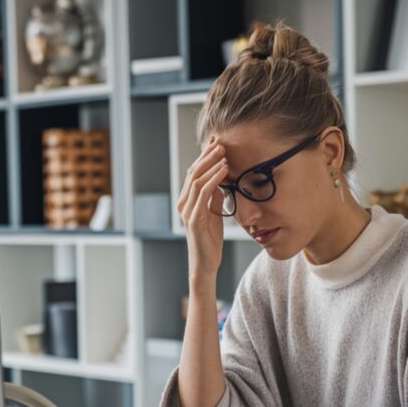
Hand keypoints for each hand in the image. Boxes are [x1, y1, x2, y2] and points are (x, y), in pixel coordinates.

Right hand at [177, 137, 228, 280]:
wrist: (206, 263)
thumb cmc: (210, 240)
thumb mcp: (213, 213)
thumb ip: (214, 197)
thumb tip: (220, 181)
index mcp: (186, 201)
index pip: (193, 173)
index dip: (203, 157)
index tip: (215, 143)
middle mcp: (183, 203)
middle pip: (193, 172)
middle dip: (206, 156)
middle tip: (219, 143)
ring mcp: (187, 211)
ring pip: (196, 180)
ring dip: (211, 164)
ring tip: (223, 153)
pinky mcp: (194, 218)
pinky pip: (203, 193)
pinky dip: (214, 179)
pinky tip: (224, 170)